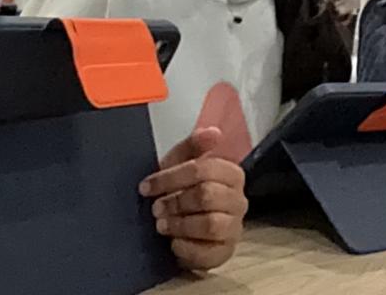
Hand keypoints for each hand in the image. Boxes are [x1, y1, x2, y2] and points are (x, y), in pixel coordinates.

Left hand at [138, 128, 247, 273]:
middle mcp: (239, 200)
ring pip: (210, 224)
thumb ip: (193, 146)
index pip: (203, 169)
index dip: (171, 177)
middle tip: (156, 208)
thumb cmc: (182, 191)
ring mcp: (235, 227)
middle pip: (207, 195)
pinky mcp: (226, 252)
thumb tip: (214, 132)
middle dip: (175, 202)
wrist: (183, 226)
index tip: (146, 187)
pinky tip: (173, 243)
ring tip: (162, 225)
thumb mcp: (180, 165)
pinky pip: (208, 252)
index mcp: (231, 174)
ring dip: (180, 224)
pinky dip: (186, 248)